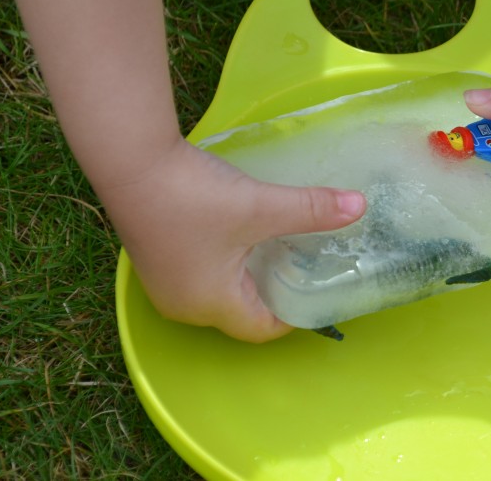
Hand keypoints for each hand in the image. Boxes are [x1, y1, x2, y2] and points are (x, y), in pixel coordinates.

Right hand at [97, 137, 365, 341]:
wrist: (131, 161)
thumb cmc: (194, 196)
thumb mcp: (261, 206)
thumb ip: (312, 210)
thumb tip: (359, 206)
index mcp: (211, 305)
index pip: (263, 329)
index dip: (297, 312)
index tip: (322, 287)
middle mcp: (184, 305)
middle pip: (244, 312)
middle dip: (278, 290)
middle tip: (309, 262)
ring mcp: (165, 283)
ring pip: (223, 290)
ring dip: (253, 273)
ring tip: (283, 244)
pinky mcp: (157, 258)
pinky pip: (204, 273)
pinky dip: (230, 260)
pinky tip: (246, 231)